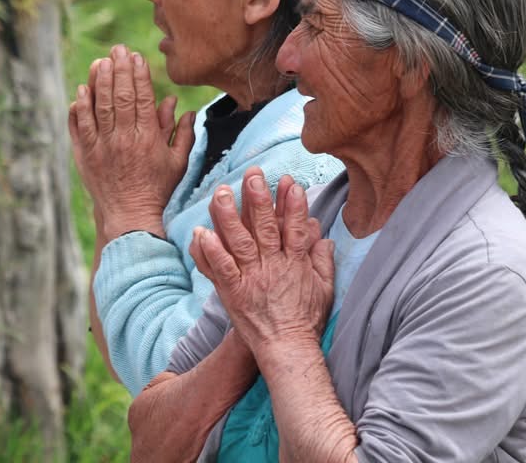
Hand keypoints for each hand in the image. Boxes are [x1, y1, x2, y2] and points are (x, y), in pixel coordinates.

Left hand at [68, 44, 194, 241]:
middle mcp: (123, 140)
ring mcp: (101, 148)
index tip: (137, 57)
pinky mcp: (85, 156)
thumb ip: (183, 134)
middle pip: (120, 97)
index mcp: (147, 140)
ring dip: (99, 82)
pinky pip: (80, 127)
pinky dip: (79, 107)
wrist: (131, 218)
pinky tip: (81, 91)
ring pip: (98, 107)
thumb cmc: (159, 191)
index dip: (139, 75)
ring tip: (101, 62)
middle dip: (119, 70)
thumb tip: (184, 107)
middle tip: (117, 50)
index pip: (142, 99)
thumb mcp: (178, 163)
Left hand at [189, 167, 333, 353]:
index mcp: (296, 263)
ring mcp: (252, 279)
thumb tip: (323, 235)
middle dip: (258, 199)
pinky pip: (220, 269)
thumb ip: (323, 260)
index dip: (292, 204)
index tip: (289, 182)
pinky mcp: (234, 293)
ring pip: (240, 242)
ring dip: (229, 216)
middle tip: (252, 175)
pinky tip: (200, 234)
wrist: (288, 351)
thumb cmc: (306, 322)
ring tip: (220, 193)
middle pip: (266, 228)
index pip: (295, 228)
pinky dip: (210, 252)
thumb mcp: (324, 289)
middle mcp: (273, 266)